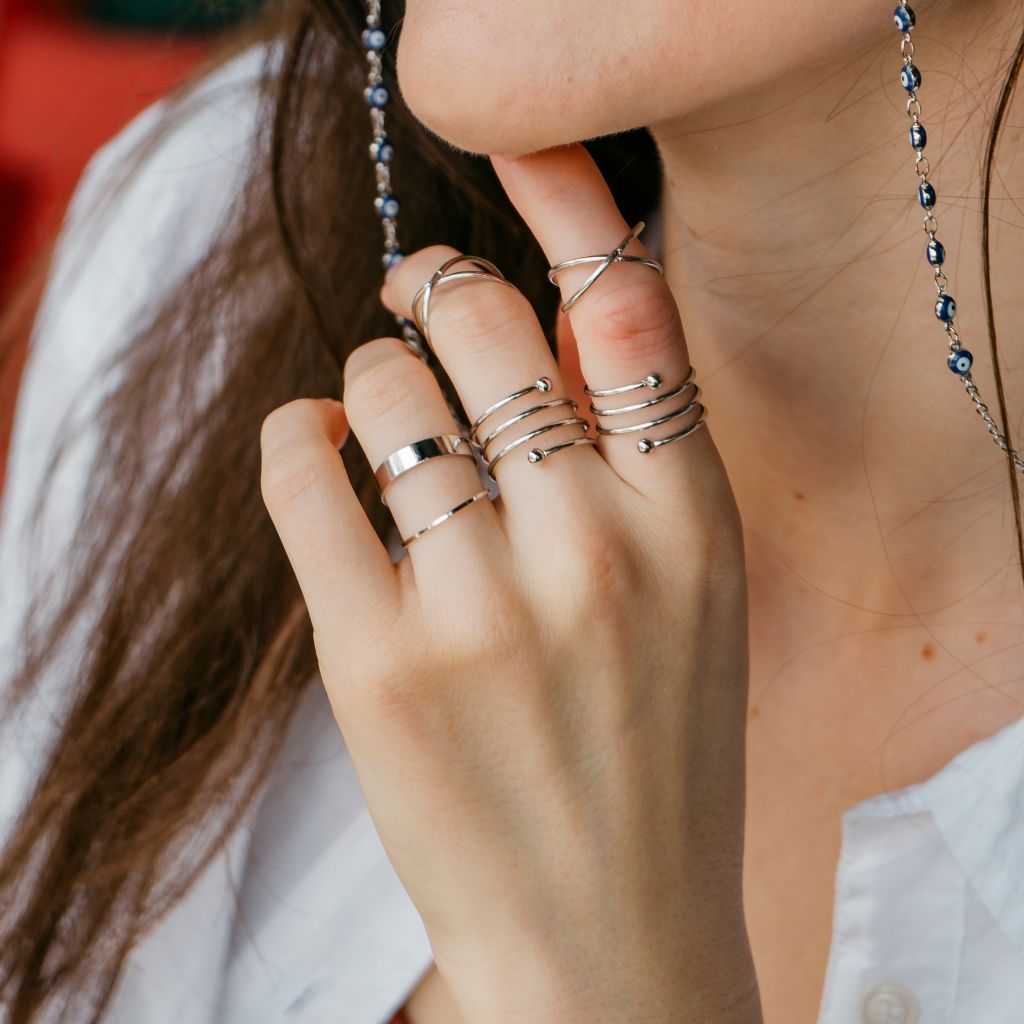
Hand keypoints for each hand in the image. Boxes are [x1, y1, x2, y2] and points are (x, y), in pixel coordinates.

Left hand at [259, 142, 760, 1023]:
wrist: (609, 929)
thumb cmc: (655, 751)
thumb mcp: (696, 592)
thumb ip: (639, 453)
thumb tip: (551, 312)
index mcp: (693, 521)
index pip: (629, 307)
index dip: (563, 218)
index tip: (505, 204)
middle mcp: (595, 547)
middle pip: (483, 323)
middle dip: (434, 289)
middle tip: (413, 299)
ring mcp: (481, 605)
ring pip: (383, 390)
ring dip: (368, 378)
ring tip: (375, 416)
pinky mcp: (376, 659)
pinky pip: (304, 471)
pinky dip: (295, 433)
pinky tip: (313, 443)